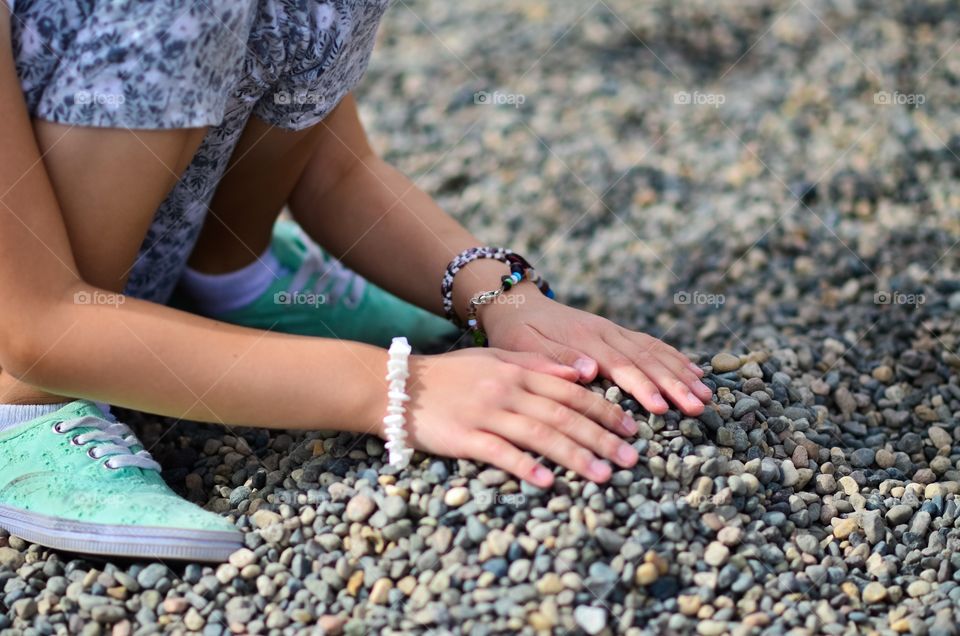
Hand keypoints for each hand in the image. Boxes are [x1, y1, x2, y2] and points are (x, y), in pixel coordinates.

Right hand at [402, 348, 640, 486]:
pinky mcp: (463, 437)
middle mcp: (506, 390)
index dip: (603, 410)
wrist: (398, 385)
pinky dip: (525, 466)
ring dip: (575, 456)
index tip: (631, 427)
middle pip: (563, 415)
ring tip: (603, 475)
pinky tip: (547, 482)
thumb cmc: (450, 374)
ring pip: (539, 434)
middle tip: (631, 457)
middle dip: (601, 437)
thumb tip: (580, 373)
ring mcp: (485, 413)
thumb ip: (537, 364)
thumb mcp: (494, 358)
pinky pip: (499, 452)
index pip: (570, 391)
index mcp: (517, 371)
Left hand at [482, 289, 712, 415]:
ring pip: (654, 351)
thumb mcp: (524, 347)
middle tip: (698, 407)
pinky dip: (674, 358)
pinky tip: (694, 371)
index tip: (662, 407)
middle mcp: (605, 333)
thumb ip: (556, 358)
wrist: (516, 303)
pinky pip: (651, 343)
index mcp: (584, 340)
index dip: (642, 387)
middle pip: (646, 360)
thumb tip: (589, 371)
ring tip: (706, 394)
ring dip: (681, 373)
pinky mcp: (616, 332)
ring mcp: (613, 331)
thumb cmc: (515, 332)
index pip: (619, 366)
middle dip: (674, 385)